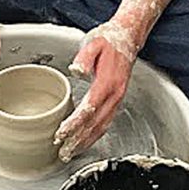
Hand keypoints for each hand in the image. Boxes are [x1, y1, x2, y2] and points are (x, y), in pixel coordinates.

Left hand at [54, 25, 135, 162]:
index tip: (61, 134)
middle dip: (79, 140)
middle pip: (96, 124)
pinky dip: (96, 134)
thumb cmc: (109, 40)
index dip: (74, 124)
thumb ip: (84, 58)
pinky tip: (87, 139)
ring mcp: (118, 98)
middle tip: (63, 152)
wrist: (128, 37)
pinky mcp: (117, 99)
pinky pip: (106, 121)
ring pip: (102, 126)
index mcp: (107, 82)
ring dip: (87, 141)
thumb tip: (75, 70)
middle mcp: (114, 94)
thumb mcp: (94, 43)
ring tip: (72, 151)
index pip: (89, 109)